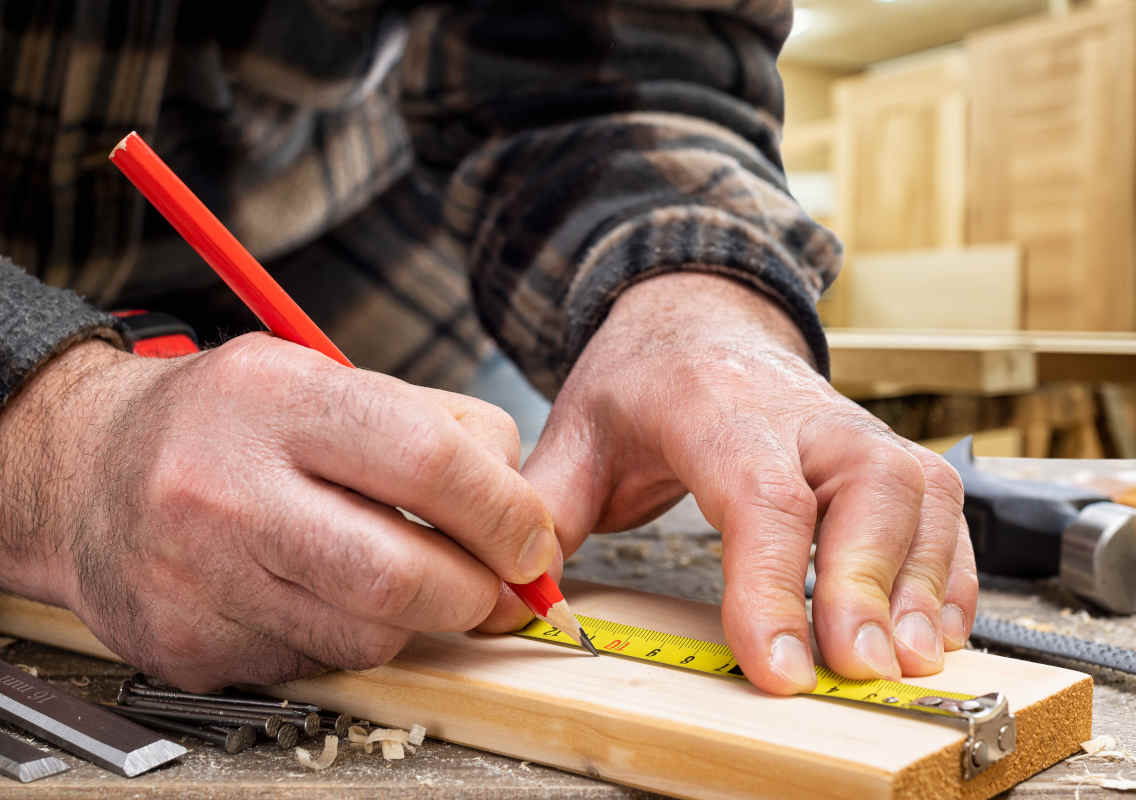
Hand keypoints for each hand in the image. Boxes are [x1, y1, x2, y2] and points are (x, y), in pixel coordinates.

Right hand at [0, 333, 556, 689]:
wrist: (83, 473)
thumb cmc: (224, 422)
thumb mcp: (324, 378)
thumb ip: (436, 427)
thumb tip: (524, 509)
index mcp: (275, 399)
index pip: (429, 462)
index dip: (507, 514)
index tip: (532, 540)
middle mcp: (224, 488)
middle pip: (401, 575)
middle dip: (477, 593)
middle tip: (495, 586)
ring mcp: (196, 577)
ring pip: (367, 635)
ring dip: (415, 619)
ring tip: (401, 577)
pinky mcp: (187, 646)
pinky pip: (313, 663)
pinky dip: (347, 637)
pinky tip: (323, 595)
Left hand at [483, 273, 976, 694]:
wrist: (699, 318)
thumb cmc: (643, 381)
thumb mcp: (577, 431)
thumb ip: (550, 506)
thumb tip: (522, 593)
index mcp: (713, 406)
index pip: (758, 494)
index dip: (773, 581)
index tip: (780, 665)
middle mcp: (798, 413)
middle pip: (861, 487)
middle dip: (867, 582)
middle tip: (859, 668)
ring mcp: (850, 428)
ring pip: (916, 492)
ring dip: (920, 581)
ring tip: (906, 660)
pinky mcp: (883, 452)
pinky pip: (941, 504)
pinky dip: (948, 568)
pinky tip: (933, 626)